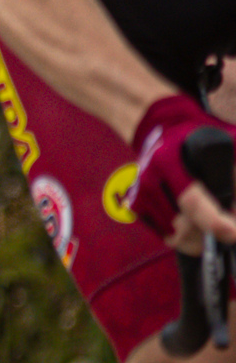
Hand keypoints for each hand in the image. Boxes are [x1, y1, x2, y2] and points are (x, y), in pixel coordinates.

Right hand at [125, 93, 234, 247]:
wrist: (161, 125)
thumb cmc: (196, 135)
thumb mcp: (225, 141)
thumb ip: (234, 170)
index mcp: (168, 160)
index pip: (192, 201)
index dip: (214, 222)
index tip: (231, 233)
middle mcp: (149, 178)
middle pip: (184, 226)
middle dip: (210, 234)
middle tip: (228, 228)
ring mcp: (140, 194)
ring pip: (175, 236)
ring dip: (199, 237)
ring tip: (212, 223)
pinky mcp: (136, 205)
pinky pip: (164, 234)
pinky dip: (183, 237)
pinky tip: (195, 224)